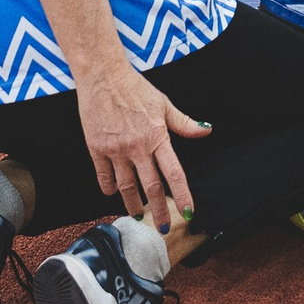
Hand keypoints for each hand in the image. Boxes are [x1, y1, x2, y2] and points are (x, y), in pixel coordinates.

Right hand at [77, 63, 210, 226]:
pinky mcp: (96, 148)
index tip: (189, 212)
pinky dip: (109, 188)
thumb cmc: (136, 88)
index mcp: (157, 137)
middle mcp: (137, 147)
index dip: (183, 195)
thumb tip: (207, 131)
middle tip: (162, 227)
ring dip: (133, 204)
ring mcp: (115, 150)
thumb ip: (184, 123)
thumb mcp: (164, 104)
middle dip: (159, 210)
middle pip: (151, 187)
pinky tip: (113, 193)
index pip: (174, 173)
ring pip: (126, 186)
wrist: (103, 76)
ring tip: (138, 214)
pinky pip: (103, 176)